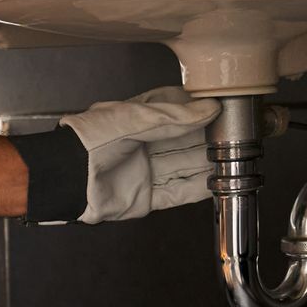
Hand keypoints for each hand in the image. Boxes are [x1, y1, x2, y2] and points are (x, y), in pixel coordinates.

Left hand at [13, 86, 221, 224]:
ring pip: (185, 167)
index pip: (179, 113)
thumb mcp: (134, 119)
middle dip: (211, 139)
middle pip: (186, 142)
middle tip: (239, 135)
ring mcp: (145, 172)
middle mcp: (143, 145)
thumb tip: (208, 108)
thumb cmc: (88, 141)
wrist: (67, 178)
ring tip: (236, 159)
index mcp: (139, 120)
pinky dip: (197, 189)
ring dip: (209, 164)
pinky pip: (177, 193)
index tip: (226, 109)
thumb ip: (173, 116)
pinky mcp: (144, 198)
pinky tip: (217, 183)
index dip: (202, 112)